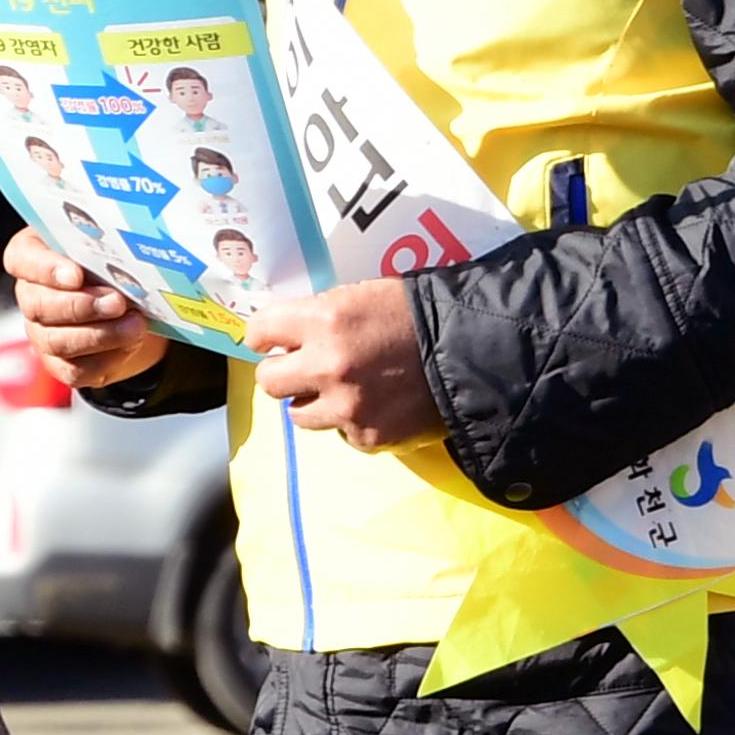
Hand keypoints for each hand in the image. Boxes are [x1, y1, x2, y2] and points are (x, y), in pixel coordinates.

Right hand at [1, 228, 173, 399]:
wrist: (129, 304)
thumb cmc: (111, 263)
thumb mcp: (106, 243)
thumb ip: (107, 241)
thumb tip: (133, 239)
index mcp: (34, 257)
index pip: (21, 259)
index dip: (45, 268)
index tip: (76, 274)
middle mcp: (31, 296)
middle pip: (38, 304)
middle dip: (80, 306)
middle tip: (117, 301)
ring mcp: (42, 333)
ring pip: (56, 341)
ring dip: (99, 335)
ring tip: (135, 324)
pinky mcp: (61, 364)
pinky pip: (76, 369)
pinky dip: (107, 358)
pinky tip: (131, 343)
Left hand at [253, 276, 439, 450]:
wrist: (475, 352)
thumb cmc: (418, 315)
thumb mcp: (364, 296)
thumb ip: (320, 317)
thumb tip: (286, 336)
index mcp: (324, 321)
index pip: (259, 331)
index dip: (264, 336)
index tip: (270, 341)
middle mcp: (328, 366)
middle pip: (268, 382)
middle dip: (283, 373)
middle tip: (302, 369)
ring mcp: (347, 407)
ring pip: (299, 415)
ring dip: (315, 402)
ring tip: (345, 389)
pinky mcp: (367, 437)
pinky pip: (341, 432)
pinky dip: (353, 421)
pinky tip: (377, 404)